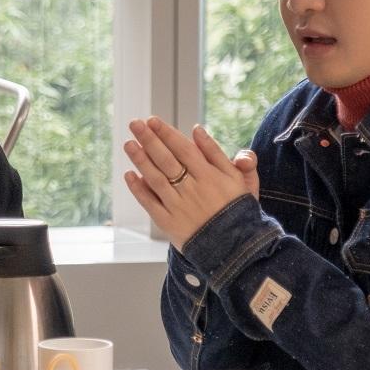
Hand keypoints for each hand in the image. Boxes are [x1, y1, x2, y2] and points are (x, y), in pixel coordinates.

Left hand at [123, 116, 254, 250]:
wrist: (237, 249)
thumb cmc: (238, 209)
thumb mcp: (240, 180)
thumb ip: (217, 154)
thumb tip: (197, 129)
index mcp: (210, 176)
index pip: (183, 149)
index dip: (167, 134)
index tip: (153, 120)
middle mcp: (193, 190)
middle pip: (166, 160)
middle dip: (149, 140)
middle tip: (135, 124)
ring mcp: (179, 207)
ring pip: (156, 179)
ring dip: (140, 160)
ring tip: (129, 144)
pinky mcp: (169, 223)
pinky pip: (150, 203)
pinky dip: (139, 189)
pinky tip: (129, 175)